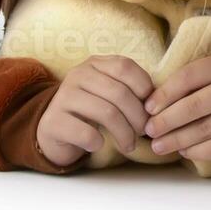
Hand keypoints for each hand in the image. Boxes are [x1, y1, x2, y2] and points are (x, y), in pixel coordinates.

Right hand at [37, 54, 153, 166]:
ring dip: (124, 133)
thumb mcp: (110, 93)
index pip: (125, 66)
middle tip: (143, 132)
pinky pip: (85, 133)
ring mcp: (62, 97)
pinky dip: (98, 142)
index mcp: (95, 64)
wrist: (55, 130)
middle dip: (138, 116)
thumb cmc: (92, 110)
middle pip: (119, 93)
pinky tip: (100, 145)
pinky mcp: (53, 121)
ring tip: (129, 145)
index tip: (151, 108)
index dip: (144, 87)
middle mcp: (77, 75)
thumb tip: (157, 103)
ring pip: (106, 112)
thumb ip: (130, 90)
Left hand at [142, 52, 210, 160]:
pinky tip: (186, 151)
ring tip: (159, 146)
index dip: (164, 94)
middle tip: (148, 131)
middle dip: (165, 122)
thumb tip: (165, 99)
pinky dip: (198, 151)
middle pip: (192, 107)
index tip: (148, 107)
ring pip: (203, 130)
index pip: (189, 77)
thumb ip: (208, 77)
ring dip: (176, 140)